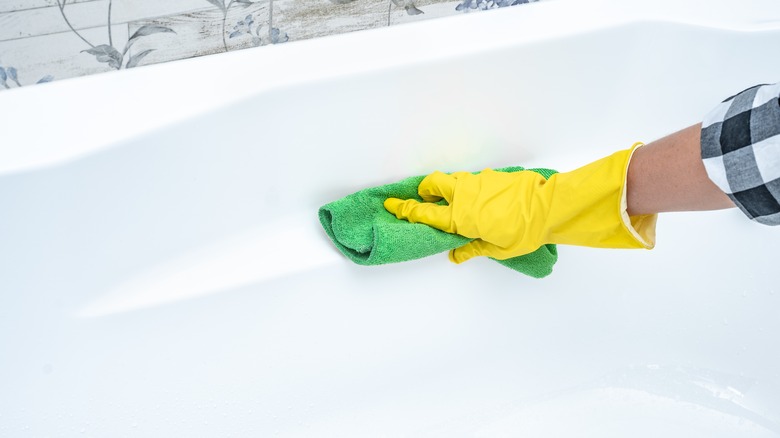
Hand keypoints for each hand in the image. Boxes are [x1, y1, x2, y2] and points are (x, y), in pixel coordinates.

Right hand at [384, 144, 656, 263]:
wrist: (549, 207)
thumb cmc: (524, 232)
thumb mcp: (497, 248)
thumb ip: (472, 249)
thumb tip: (455, 255)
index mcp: (461, 218)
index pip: (425, 213)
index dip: (405, 209)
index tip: (390, 205)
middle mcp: (464, 196)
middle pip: (432, 184)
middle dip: (425, 190)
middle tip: (427, 199)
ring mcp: (477, 182)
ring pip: (452, 180)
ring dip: (448, 188)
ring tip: (458, 202)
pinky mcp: (492, 175)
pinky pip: (472, 179)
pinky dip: (469, 187)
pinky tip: (481, 199)